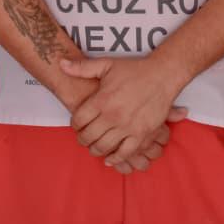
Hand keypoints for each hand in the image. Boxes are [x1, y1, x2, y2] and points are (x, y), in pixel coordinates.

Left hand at [61, 57, 188, 168]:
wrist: (162, 75)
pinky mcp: (142, 135)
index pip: (78, 120)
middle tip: (83, 138)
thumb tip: (61, 64)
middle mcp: (112, 116)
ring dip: (95, 150)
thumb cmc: (134, 70)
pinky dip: (115, 158)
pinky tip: (110, 159)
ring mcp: (127, 127)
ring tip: (94, 147)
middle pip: (88, 137)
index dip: (74, 125)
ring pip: (104, 147)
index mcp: (102, 100)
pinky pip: (125, 153)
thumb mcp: (106, 65)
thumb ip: (82, 67)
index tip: (77, 125)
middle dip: (82, 139)